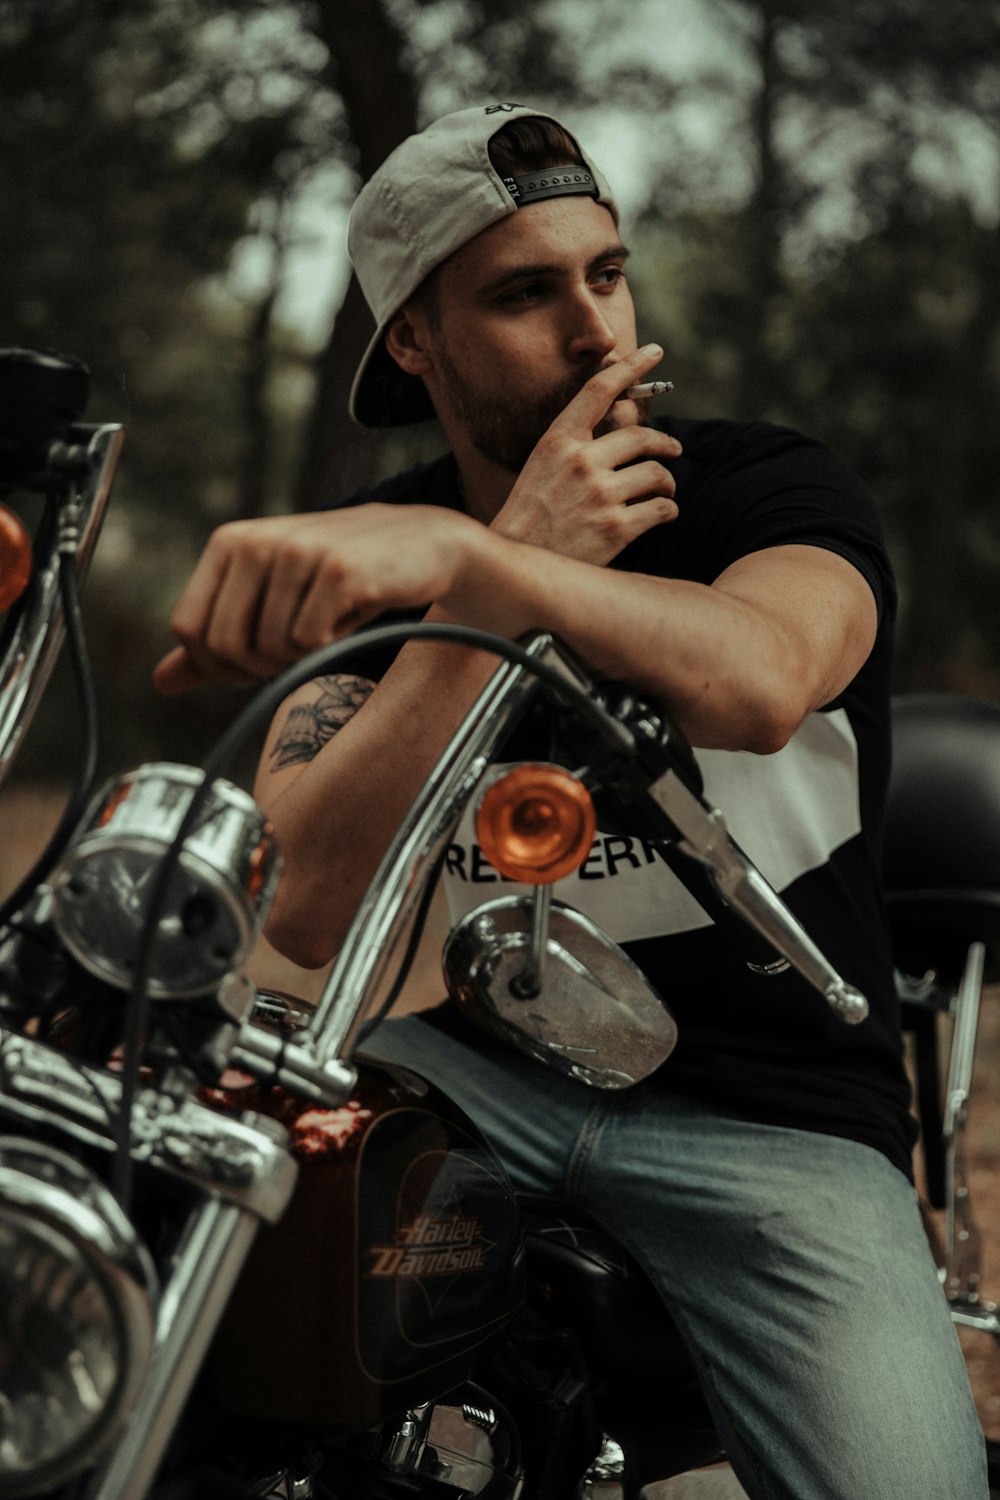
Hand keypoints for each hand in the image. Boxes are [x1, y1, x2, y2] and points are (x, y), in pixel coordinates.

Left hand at [153, 504, 478, 692]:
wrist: (420, 542)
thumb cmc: (339, 575)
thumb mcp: (269, 599)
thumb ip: (215, 640)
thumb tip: (162, 682)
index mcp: (228, 543)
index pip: (188, 629)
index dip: (217, 664)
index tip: (254, 662)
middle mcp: (255, 542)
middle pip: (225, 646)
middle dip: (260, 666)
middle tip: (297, 646)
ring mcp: (296, 554)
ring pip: (272, 649)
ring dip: (304, 654)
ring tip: (330, 620)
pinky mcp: (337, 571)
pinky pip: (312, 642)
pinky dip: (334, 643)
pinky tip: (352, 614)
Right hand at [491, 344, 681, 563]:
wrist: (516, 565)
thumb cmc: (531, 516)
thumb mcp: (542, 468)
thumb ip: (577, 447)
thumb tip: (622, 433)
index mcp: (558, 442)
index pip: (599, 391)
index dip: (631, 366)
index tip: (654, 352)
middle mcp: (580, 462)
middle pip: (642, 436)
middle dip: (666, 443)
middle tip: (674, 450)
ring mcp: (599, 496)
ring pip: (658, 475)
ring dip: (668, 482)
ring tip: (664, 491)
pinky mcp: (616, 529)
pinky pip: (662, 509)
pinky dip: (668, 510)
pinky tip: (663, 514)